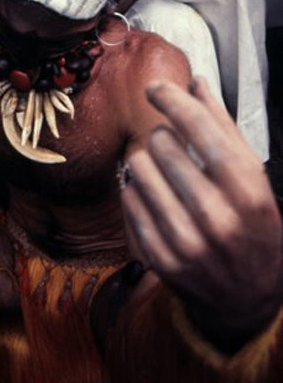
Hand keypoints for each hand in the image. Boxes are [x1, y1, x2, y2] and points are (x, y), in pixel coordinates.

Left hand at [122, 76, 282, 349]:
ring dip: (143, 160)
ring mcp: (188, 245)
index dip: (173, 100)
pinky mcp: (163, 261)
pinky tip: (152, 195)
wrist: (249, 300)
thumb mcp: (252, 177)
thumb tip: (196, 82)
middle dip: (161, 135)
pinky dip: (135, 190)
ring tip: (160, 170)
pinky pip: (129, 203)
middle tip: (170, 144)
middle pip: (164, 146)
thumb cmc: (253, 227)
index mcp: (249, 193)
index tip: (155, 87)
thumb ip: (224, 128)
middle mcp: (220, 220)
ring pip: (139, 171)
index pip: (202, 131)